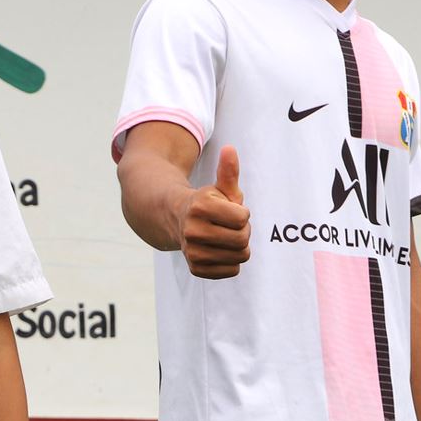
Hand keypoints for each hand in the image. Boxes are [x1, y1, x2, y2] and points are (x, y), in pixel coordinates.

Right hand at [179, 146, 251, 278]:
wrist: (178, 222)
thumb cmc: (207, 204)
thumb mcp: (219, 188)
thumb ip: (228, 171)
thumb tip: (230, 149)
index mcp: (200, 206)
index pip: (243, 218)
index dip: (242, 213)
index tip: (230, 210)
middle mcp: (192, 230)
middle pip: (242, 239)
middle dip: (242, 231)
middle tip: (229, 226)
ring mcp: (192, 251)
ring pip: (240, 257)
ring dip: (238, 247)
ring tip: (225, 238)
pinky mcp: (196, 268)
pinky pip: (232, 271)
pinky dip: (231, 262)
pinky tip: (219, 251)